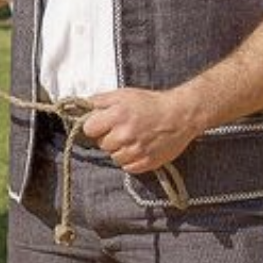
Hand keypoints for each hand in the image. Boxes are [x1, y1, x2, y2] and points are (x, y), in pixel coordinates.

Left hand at [78, 87, 204, 174]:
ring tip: (133, 139)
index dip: (95, 126)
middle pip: (102, 144)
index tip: (103, 124)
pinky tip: (140, 148)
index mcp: (116, 116)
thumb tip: (82, 107)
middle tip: (123, 130)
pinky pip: (127, 167)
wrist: (181, 114)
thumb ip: (99, 101)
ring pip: (114, 157)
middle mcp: (124, 135)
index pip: (88, 129)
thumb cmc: (151, 103)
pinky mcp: (147, 163)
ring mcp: (136, 151)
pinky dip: (131, 160)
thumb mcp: (123, 94)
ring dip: (120, 150)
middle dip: (109, 138)